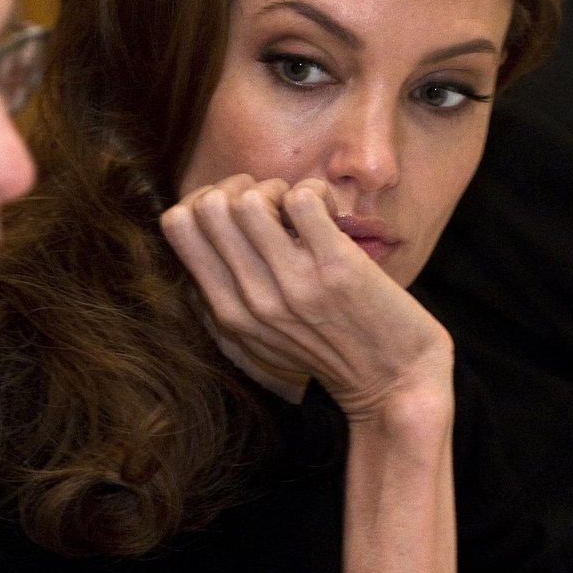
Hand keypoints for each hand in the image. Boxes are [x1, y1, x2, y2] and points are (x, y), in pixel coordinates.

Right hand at [160, 175, 452, 420]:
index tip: (244, 214)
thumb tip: (203, 222)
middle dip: (243, 187)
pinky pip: (303, 197)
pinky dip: (318, 193)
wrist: (396, 385)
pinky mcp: (337, 267)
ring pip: (250, 199)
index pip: (176, 224)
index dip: (209, 198)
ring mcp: (294, 284)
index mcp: (228, 313)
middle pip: (207, 205)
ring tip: (304, 211)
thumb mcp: (263, 335)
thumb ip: (229, 291)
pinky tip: (332, 214)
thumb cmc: (331, 349)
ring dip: (279, 188)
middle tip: (276, 206)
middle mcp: (253, 300)